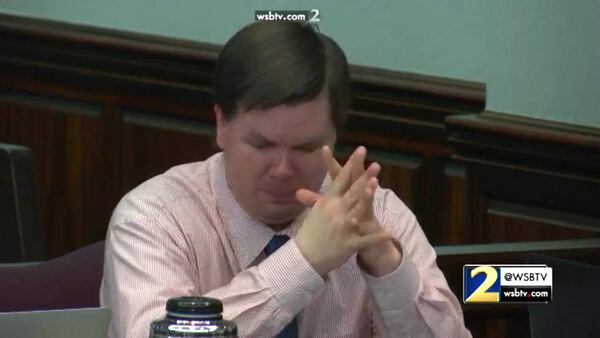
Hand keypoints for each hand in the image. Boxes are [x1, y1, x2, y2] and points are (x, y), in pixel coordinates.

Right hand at [294, 151, 389, 275]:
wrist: (304, 257)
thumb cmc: (310, 233)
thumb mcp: (315, 213)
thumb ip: (318, 199)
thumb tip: (312, 187)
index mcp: (328, 203)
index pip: (341, 179)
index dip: (351, 164)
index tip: (361, 150)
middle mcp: (335, 212)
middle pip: (352, 191)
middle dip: (364, 177)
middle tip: (376, 164)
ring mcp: (342, 227)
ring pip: (357, 210)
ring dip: (367, 197)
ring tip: (377, 185)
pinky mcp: (348, 243)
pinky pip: (365, 240)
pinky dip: (377, 237)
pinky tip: (389, 232)